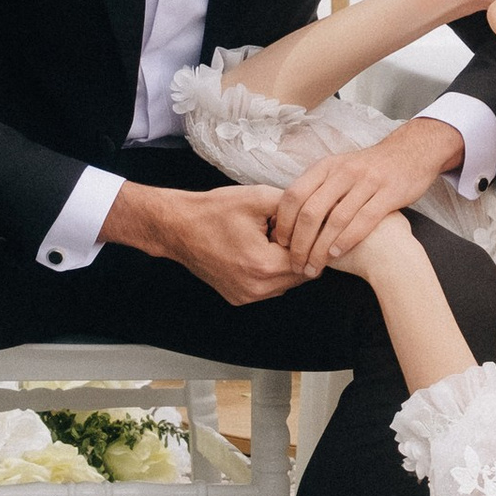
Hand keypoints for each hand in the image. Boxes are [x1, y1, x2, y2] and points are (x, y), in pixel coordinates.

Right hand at [100, 177, 307, 305]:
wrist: (178, 227)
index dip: (309, 239)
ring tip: (268, 239)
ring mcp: (246, 297)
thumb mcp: (260, 198)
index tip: (302, 224)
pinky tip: (256, 250)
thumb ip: (296, 208)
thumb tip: (318, 216)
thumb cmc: (215, 211)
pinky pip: (268, 287)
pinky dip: (270, 270)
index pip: (310, 259)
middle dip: (298, 251)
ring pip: (286, 282)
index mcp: (264, 265)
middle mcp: (257, 288)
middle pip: (300, 274)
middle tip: (283, 229)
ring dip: (285, 262)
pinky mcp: (238, 298)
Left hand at [271, 116, 462, 279]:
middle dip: (299, 243)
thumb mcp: (339, 169)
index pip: (294, 195)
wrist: (412, 152)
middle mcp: (344, 172)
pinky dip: (347, 240)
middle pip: (311, 212)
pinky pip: (364, 220)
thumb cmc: (370, 169)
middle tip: (295, 263)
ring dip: (321, 249)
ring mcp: (367, 181)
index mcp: (326, 166)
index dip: (284, 223)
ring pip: (335, 220)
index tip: (281, 244)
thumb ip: (317, 189)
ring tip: (314, 268)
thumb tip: (288, 218)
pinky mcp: (389, 193)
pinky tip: (337, 255)